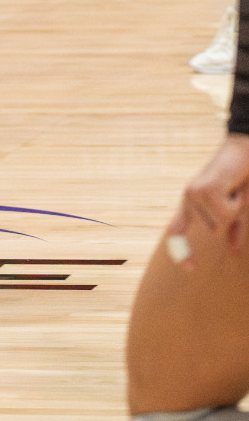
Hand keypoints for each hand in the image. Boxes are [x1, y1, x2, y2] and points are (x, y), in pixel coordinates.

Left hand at [169, 135, 248, 261]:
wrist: (244, 151)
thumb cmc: (240, 178)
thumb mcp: (236, 208)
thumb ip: (233, 229)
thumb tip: (233, 252)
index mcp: (192, 203)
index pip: (178, 229)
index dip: (182, 250)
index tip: (191, 269)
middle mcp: (189, 197)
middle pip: (212, 231)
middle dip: (230, 219)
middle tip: (233, 196)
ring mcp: (194, 193)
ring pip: (219, 224)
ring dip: (234, 210)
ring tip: (233, 190)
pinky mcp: (205, 190)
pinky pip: (226, 215)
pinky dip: (236, 204)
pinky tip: (234, 187)